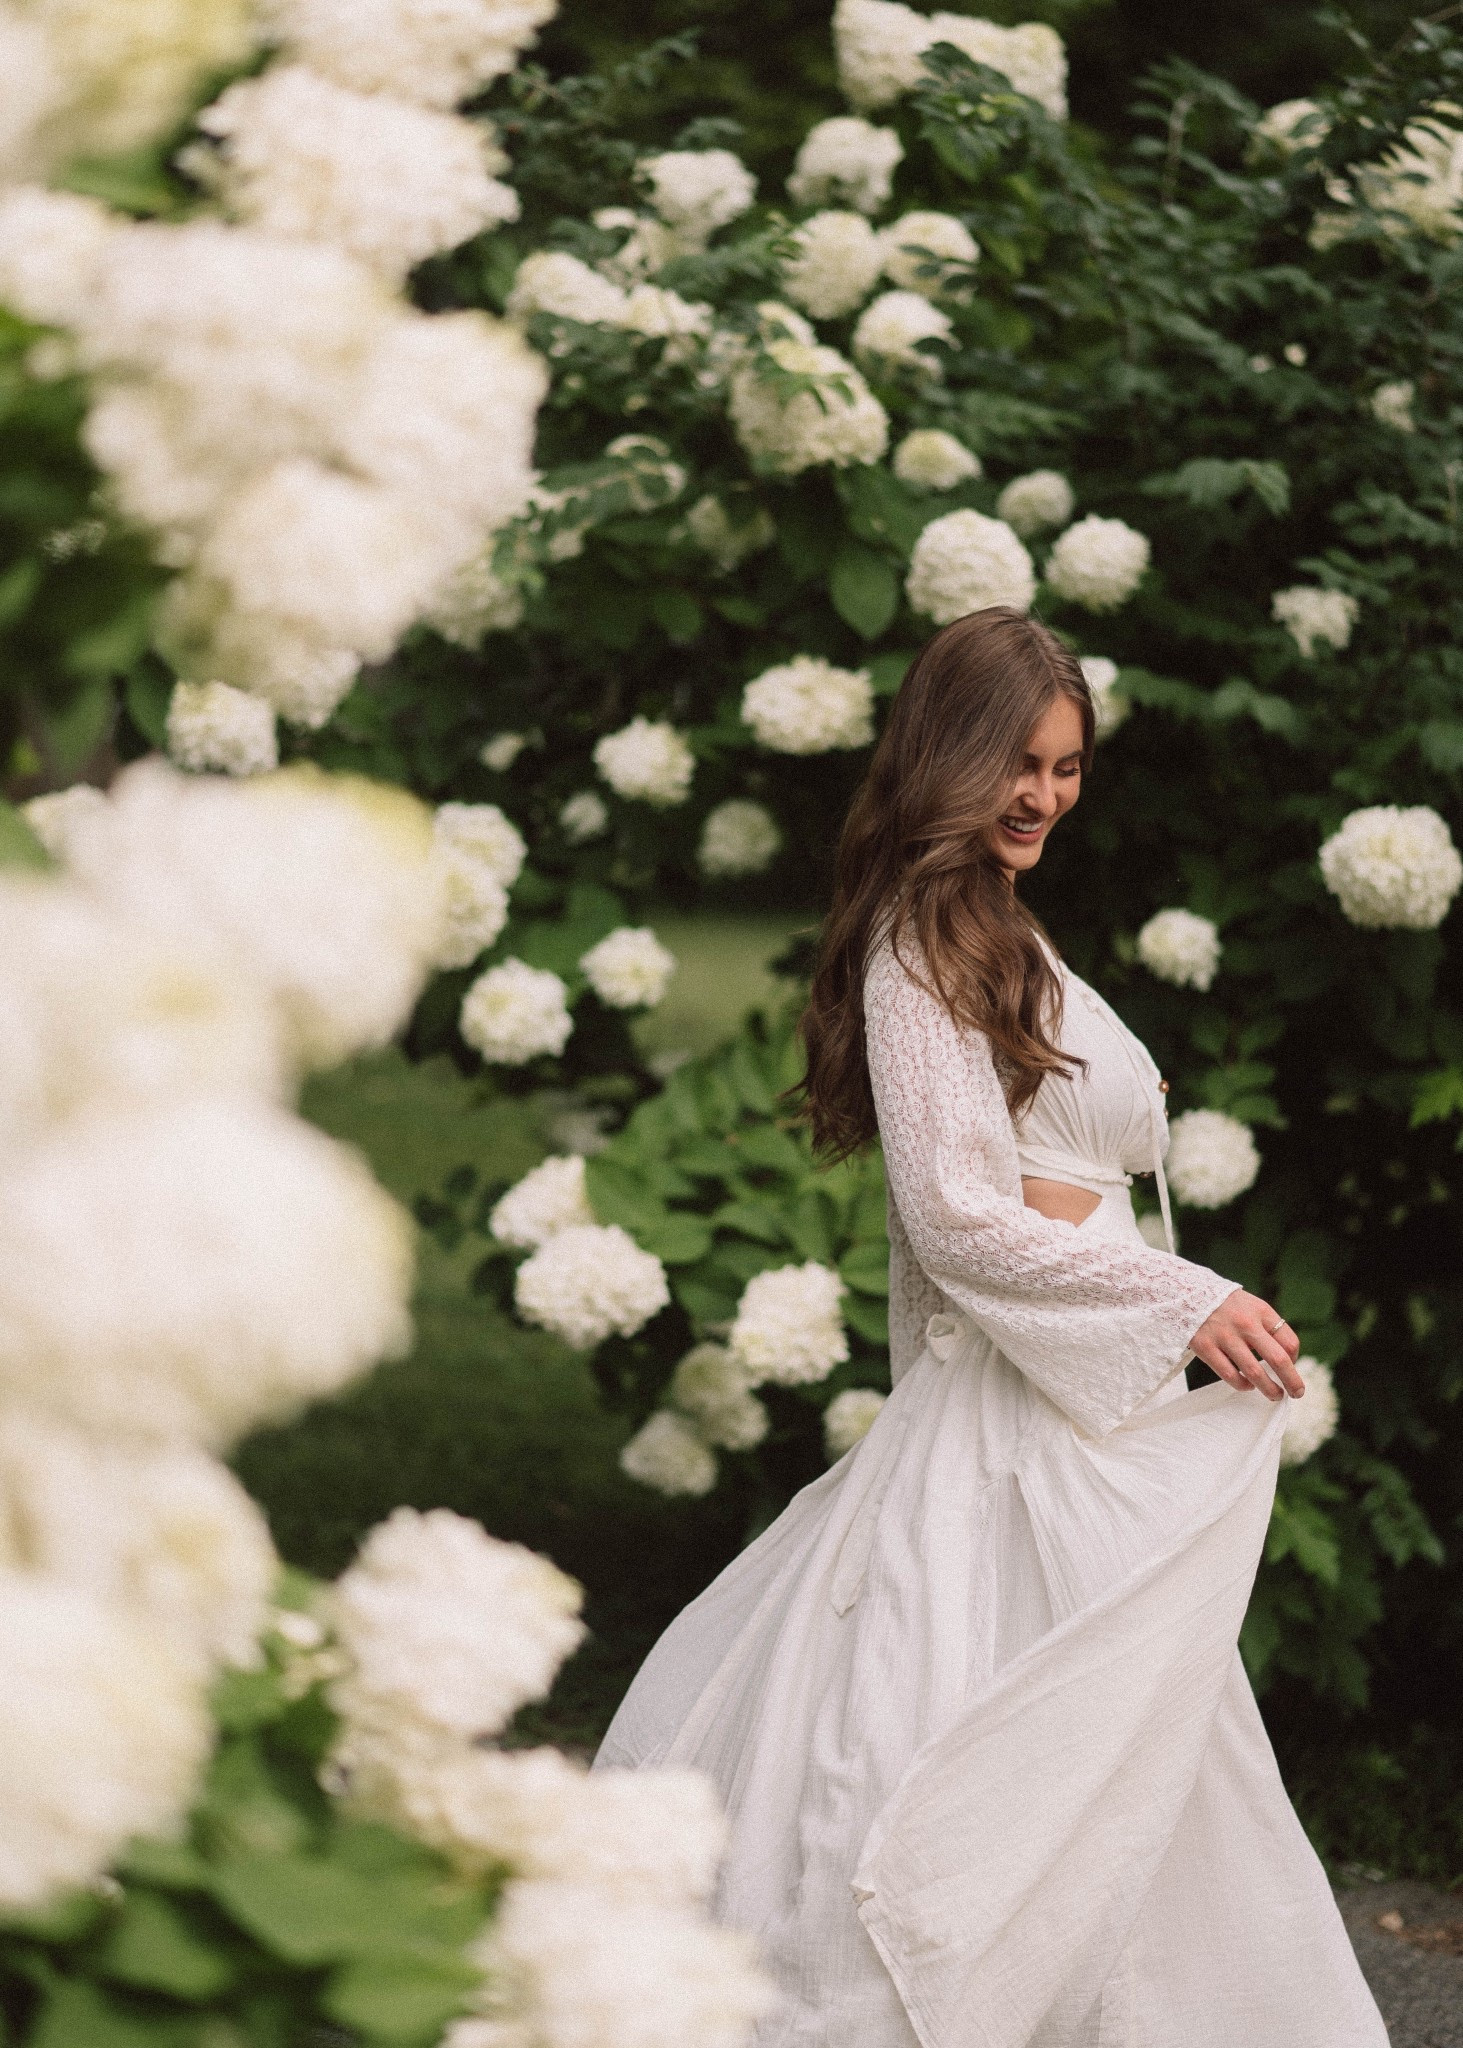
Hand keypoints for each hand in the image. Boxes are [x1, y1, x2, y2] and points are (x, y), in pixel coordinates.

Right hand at [1188, 1291, 1304, 1401]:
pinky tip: (1247, 1386)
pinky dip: (1243, 1385)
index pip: (1289, 1341)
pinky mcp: (1206, 1347)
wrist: (1187, 1293)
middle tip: (1297, 1393)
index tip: (1291, 1367)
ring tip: (1274, 1395)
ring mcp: (1224, 1336)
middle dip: (1292, 1381)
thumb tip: (1287, 1360)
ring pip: (1255, 1372)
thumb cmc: (1226, 1305)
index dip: (1295, 1359)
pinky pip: (1230, 1375)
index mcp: (1261, 1311)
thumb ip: (1268, 1327)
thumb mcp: (1252, 1306)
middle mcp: (1245, 1324)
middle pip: (1278, 1359)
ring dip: (1269, 1389)